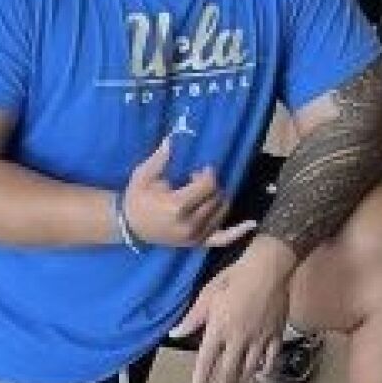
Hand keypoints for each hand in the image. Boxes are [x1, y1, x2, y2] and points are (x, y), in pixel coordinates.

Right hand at [123, 137, 258, 249]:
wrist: (129, 226)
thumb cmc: (137, 199)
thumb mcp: (143, 176)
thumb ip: (159, 159)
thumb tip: (172, 139)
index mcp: (176, 206)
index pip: (208, 186)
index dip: (208, 174)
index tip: (200, 170)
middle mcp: (189, 224)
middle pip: (217, 197)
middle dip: (212, 185)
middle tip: (198, 180)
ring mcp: (195, 236)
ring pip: (222, 211)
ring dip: (219, 198)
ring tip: (204, 193)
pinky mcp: (197, 243)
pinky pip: (223, 239)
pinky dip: (238, 232)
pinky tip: (251, 224)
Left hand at [170, 240, 293, 382]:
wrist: (269, 267)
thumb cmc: (235, 277)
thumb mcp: (208, 294)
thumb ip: (192, 318)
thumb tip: (175, 334)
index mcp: (219, 329)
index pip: (206, 363)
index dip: (199, 382)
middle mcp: (238, 339)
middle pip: (228, 372)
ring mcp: (259, 338)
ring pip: (249, 369)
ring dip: (240, 381)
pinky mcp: (276, 334)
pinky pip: (270, 358)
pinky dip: (264, 369)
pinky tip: (260, 372)